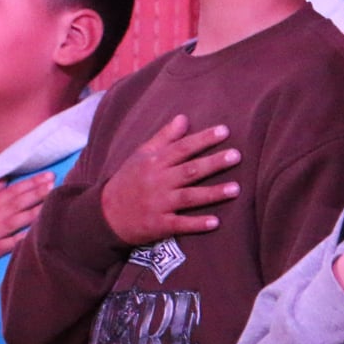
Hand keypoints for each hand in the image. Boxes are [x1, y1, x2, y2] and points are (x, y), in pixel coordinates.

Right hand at [0, 172, 54, 277]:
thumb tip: (5, 177)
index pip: (10, 191)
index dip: (30, 183)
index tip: (48, 175)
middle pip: (14, 202)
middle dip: (35, 192)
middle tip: (54, 182)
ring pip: (12, 221)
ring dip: (31, 212)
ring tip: (50, 203)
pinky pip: (4, 245)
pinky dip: (17, 240)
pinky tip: (32, 235)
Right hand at [101, 115, 241, 246]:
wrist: (105, 214)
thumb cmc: (129, 180)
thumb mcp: (141, 155)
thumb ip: (164, 137)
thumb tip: (184, 117)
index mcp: (154, 163)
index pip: (182, 148)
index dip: (203, 139)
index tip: (225, 131)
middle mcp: (158, 182)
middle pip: (189, 170)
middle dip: (213, 163)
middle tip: (237, 156)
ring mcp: (158, 204)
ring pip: (189, 197)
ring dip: (213, 193)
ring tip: (236, 189)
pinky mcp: (158, 225)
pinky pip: (180, 224)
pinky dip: (196, 224)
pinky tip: (216, 222)